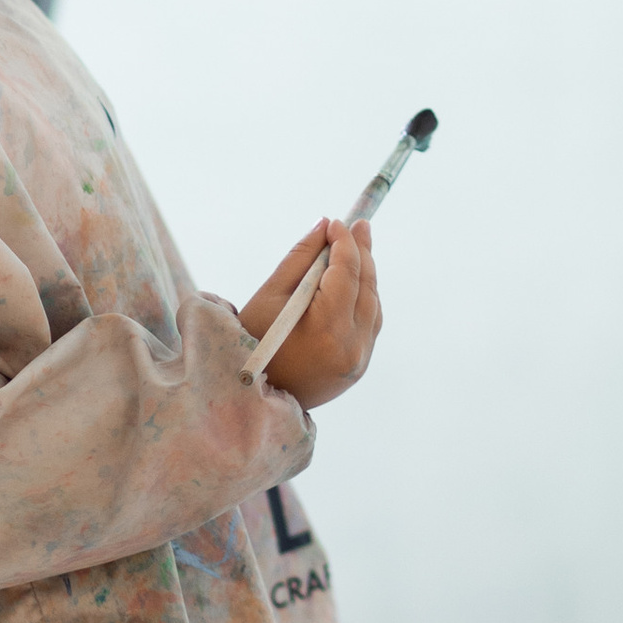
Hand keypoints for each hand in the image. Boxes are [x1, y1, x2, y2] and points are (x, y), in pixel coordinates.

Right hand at [239, 219, 380, 410]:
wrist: (249, 399)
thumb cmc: (251, 342)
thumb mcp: (269, 296)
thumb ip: (300, 259)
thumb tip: (323, 227)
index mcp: (327, 328)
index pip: (346, 273)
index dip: (344, 243)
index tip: (336, 222)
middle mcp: (351, 347)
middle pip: (366, 289)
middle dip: (362, 253)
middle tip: (358, 225)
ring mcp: (358, 361)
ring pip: (373, 307)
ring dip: (366, 277)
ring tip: (356, 249)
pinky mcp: (357, 369)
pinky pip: (369, 326)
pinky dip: (364, 301)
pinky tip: (354, 284)